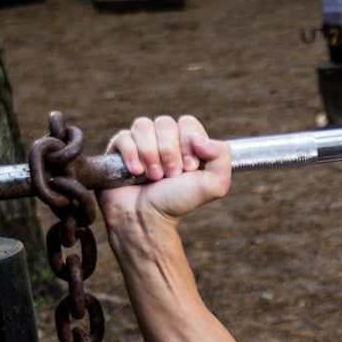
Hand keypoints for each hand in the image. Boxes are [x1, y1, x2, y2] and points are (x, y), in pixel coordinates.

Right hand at [102, 115, 231, 230]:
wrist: (146, 219)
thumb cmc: (177, 202)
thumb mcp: (214, 184)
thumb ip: (222, 156)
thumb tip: (199, 137)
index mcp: (186, 142)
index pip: (187, 122)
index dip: (188, 143)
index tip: (188, 168)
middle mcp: (163, 139)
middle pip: (165, 123)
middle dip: (169, 152)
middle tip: (169, 176)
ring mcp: (140, 142)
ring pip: (143, 126)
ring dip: (150, 154)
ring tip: (153, 177)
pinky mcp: (119, 148)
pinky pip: (124, 136)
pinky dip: (132, 155)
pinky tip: (136, 173)